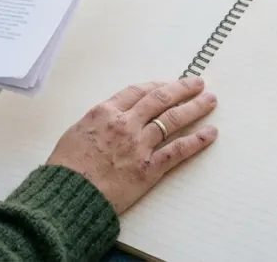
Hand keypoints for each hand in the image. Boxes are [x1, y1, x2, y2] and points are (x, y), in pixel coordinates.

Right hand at [47, 78, 217, 213]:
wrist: (69, 194)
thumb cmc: (67, 167)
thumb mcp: (77, 132)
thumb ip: (98, 122)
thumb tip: (111, 118)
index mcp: (105, 112)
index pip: (137, 91)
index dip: (156, 85)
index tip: (167, 84)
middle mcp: (125, 123)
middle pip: (160, 99)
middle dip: (181, 88)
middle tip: (197, 83)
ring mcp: (139, 144)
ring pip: (173, 119)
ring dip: (194, 108)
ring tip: (209, 100)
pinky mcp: (149, 168)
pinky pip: (178, 150)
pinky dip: (196, 140)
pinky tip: (210, 133)